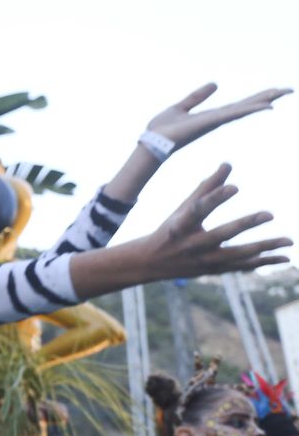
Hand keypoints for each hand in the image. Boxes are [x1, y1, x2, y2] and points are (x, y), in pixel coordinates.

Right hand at [141, 165, 290, 278]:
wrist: (151, 262)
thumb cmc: (171, 228)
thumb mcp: (183, 208)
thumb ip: (207, 187)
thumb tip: (228, 164)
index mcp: (181, 225)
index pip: (198, 209)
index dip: (215, 198)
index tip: (234, 187)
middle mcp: (191, 244)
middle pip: (221, 234)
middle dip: (245, 224)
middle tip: (270, 214)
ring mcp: (203, 260)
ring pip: (237, 255)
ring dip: (264, 248)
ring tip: (289, 241)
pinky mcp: (213, 271)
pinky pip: (242, 267)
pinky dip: (263, 262)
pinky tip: (284, 257)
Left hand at [145, 83, 289, 155]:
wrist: (151, 142)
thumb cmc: (162, 129)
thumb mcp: (181, 107)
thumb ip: (197, 97)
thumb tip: (215, 84)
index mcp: (212, 115)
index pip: (239, 105)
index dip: (257, 98)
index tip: (274, 91)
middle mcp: (217, 119)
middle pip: (247, 105)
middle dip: (268, 97)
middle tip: (289, 89)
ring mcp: (215, 122)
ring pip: (246, 108)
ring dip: (265, 100)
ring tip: (284, 92)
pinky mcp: (210, 123)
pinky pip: (234, 114)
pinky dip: (250, 110)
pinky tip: (267, 106)